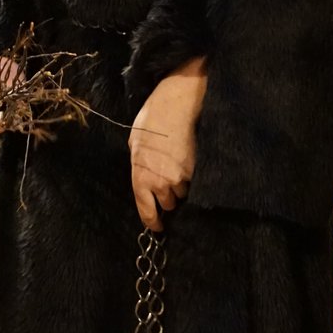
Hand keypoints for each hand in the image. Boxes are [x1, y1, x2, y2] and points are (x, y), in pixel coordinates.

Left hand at [129, 58, 207, 231]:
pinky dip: (193, 176)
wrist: (176, 106)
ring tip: (178, 165)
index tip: (158, 226)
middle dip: (168, 196)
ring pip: (183, 193)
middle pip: (169, 204)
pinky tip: (188, 160)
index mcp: (140, 178)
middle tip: (167, 178)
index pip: (147, 212)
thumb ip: (139, 167)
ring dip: (181, 186)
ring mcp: (181, 178)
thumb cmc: (151, 121)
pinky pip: (195, 182)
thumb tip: (144, 178)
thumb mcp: (135, 145)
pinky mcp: (197, 170)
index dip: (153, 222)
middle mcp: (161, 183)